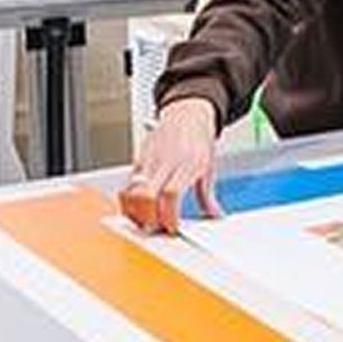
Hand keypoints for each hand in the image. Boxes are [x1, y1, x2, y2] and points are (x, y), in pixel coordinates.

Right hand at [118, 96, 221, 235]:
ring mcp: (150, 159)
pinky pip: (127, 183)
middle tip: (155, 228)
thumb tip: (215, 216)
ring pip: (132, 190)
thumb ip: (208, 195)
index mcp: (188, 163)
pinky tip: (136, 209)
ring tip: (144, 221)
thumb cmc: (200, 138)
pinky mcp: (139, 158)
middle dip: (148, 218)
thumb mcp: (209, 166)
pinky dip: (128, 200)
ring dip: (134, 211)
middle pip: (147, 195)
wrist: (188, 113)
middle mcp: (166, 161)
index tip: (172, 227)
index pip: (172, 194)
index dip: (169, 215)